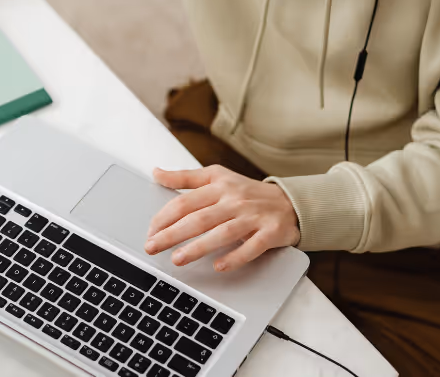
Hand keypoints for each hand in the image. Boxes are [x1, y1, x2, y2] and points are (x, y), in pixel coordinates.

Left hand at [144, 165, 299, 272]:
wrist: (290, 202)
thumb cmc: (247, 192)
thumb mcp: (217, 177)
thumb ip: (186, 178)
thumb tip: (156, 173)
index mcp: (219, 185)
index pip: (186, 201)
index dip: (164, 217)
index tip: (150, 231)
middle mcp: (234, 200)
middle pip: (199, 218)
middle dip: (172, 234)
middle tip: (152, 246)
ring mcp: (253, 216)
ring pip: (222, 233)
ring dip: (199, 247)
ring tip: (177, 259)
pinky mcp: (270, 233)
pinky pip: (251, 247)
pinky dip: (235, 257)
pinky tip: (219, 266)